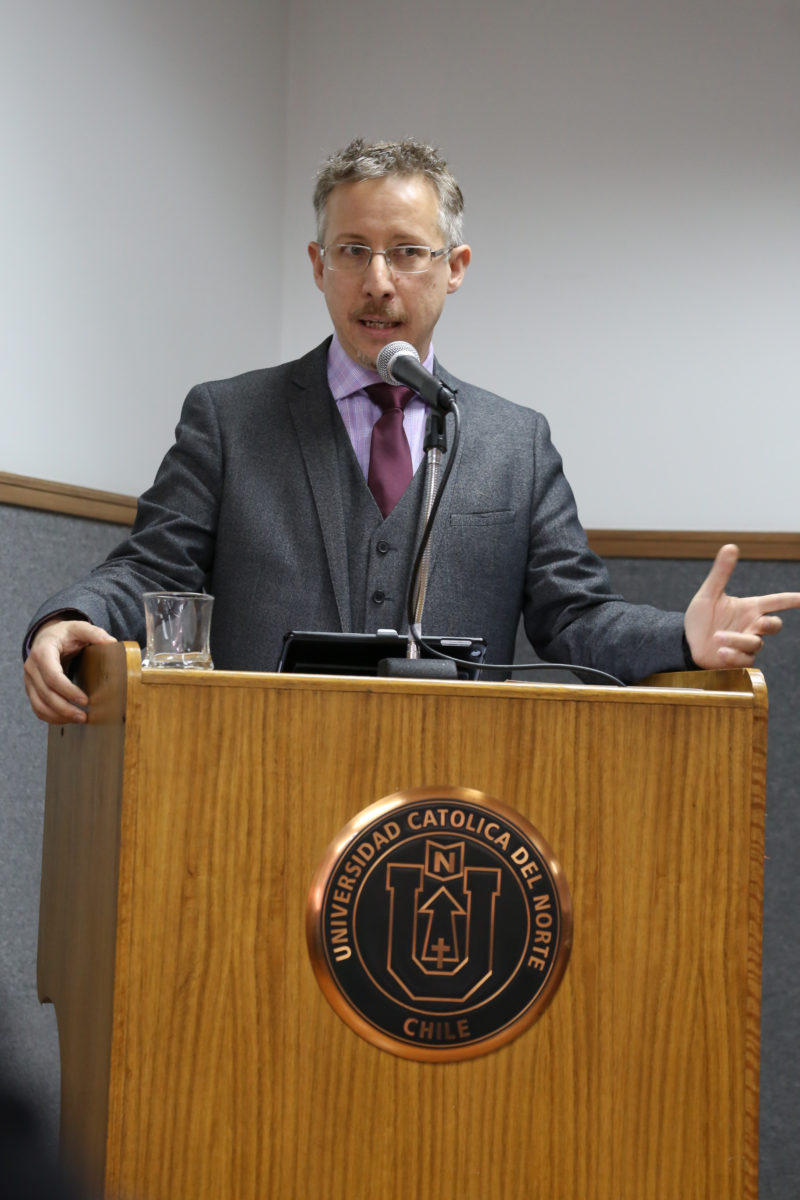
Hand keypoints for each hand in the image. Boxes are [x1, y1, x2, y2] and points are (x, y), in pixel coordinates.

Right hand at [24, 619, 116, 723]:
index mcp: (43, 652)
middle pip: (46, 693)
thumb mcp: (80, 628)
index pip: (52, 676)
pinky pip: (37, 708)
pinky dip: (51, 717)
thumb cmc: (66, 634)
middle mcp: (32, 667)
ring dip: (58, 716)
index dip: (67, 690)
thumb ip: (94, 633)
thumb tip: (110, 642)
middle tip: (84, 716)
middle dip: (65, 708)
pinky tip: (67, 719)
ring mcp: (30, 680)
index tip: (85, 700)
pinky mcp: (32, 689)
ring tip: (79, 719)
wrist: (49, 637)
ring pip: (39, 704)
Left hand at [684, 544, 799, 668]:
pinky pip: (745, 660)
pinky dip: (734, 656)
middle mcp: (751, 626)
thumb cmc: (701, 618)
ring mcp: (746, 644)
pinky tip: (721, 653)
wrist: (687, 642)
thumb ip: (720, 573)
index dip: (792, 599)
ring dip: (737, 640)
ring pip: (755, 643)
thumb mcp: (708, 594)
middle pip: (774, 626)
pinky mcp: (738, 660)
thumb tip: (730, 546)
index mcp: (749, 608)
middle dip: (770, 624)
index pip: (776, 602)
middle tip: (761, 622)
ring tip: (717, 638)